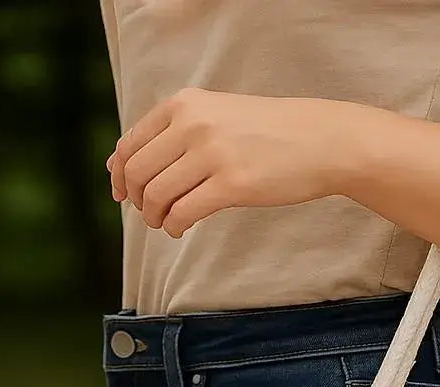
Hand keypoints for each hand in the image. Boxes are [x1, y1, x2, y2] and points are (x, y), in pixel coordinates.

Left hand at [107, 89, 357, 237]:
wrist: (320, 140)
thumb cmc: (269, 133)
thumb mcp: (218, 115)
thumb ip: (177, 132)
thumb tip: (126, 163)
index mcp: (184, 104)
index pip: (131, 143)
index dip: (119, 175)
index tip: (123, 195)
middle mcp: (192, 124)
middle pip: (138, 172)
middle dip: (136, 200)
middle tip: (148, 215)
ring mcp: (212, 154)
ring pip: (156, 194)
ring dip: (154, 217)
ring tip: (166, 224)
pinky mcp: (232, 185)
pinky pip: (183, 212)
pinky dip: (173, 226)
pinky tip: (180, 229)